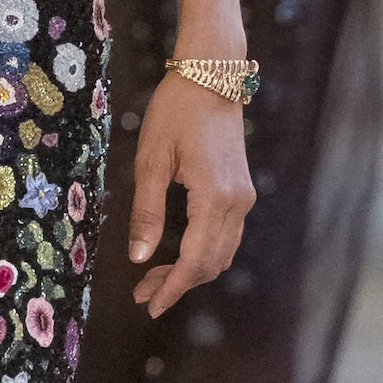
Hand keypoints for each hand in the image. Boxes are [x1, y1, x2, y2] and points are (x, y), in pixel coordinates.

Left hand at [127, 70, 254, 318]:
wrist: (212, 77)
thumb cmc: (175, 112)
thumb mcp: (151, 161)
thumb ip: (146, 212)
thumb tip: (139, 257)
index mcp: (214, 198)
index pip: (196, 261)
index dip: (172, 288)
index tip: (150, 305)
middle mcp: (236, 203)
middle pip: (211, 264)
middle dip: (177, 284)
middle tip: (142, 293)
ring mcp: (243, 198)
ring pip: (221, 253)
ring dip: (190, 271)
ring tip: (153, 278)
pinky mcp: (241, 191)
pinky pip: (226, 236)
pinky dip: (203, 253)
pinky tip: (177, 254)